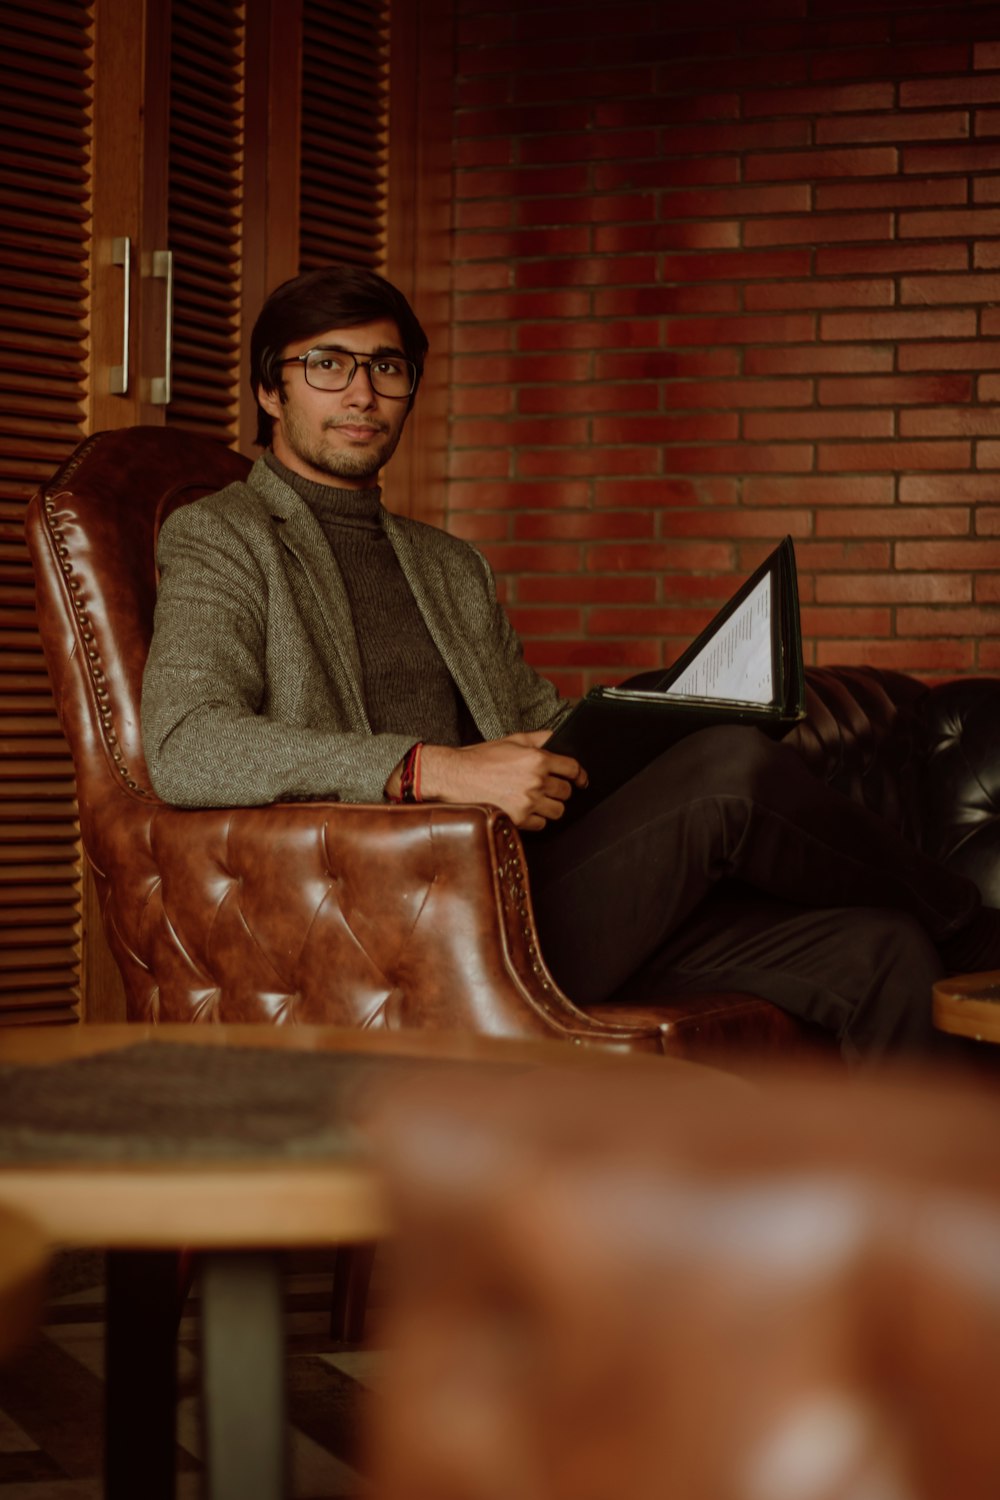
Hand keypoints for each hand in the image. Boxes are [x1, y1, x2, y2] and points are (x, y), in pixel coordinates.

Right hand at [418, 731, 586, 830]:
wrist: (455, 777)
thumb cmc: (481, 758)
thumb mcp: (513, 740)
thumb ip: (541, 738)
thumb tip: (561, 736)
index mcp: (537, 759)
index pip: (573, 769)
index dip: (579, 775)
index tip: (581, 780)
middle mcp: (536, 781)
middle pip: (567, 792)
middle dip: (561, 790)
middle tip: (549, 788)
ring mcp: (528, 802)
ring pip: (558, 810)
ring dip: (551, 806)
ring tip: (537, 800)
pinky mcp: (518, 819)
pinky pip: (542, 824)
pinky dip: (536, 819)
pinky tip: (525, 809)